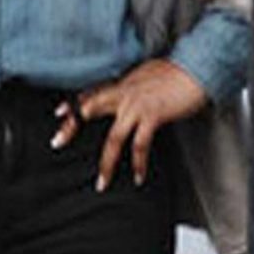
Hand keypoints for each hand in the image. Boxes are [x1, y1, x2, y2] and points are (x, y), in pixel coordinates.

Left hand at [52, 59, 207, 190]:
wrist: (196, 70)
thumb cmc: (177, 73)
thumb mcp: (147, 76)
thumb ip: (134, 87)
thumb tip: (128, 95)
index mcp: (122, 83)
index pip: (92, 93)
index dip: (73, 103)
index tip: (58, 114)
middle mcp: (124, 92)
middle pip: (89, 108)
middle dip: (72, 124)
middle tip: (57, 142)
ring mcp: (137, 104)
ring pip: (113, 137)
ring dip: (106, 163)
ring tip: (102, 182)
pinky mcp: (153, 115)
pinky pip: (140, 144)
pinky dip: (138, 163)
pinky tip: (138, 176)